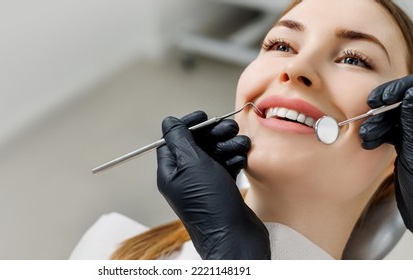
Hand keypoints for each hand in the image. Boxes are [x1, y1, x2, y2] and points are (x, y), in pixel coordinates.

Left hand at [156, 111, 269, 259]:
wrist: (235, 236)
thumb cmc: (211, 205)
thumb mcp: (191, 163)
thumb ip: (179, 139)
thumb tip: (169, 121)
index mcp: (170, 172)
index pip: (173, 139)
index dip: (188, 125)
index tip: (204, 117)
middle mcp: (185, 179)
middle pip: (196, 145)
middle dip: (214, 134)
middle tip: (229, 129)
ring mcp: (204, 185)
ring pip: (214, 154)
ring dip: (228, 145)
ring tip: (241, 144)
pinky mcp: (221, 190)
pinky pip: (226, 166)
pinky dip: (234, 158)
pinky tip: (242, 157)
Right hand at [359, 73, 412, 258]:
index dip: (408, 86)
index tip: (388, 96)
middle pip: (410, 98)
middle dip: (389, 102)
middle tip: (371, 106)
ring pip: (396, 114)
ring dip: (379, 121)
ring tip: (367, 134)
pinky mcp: (407, 145)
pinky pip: (390, 130)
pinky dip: (378, 133)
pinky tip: (369, 141)